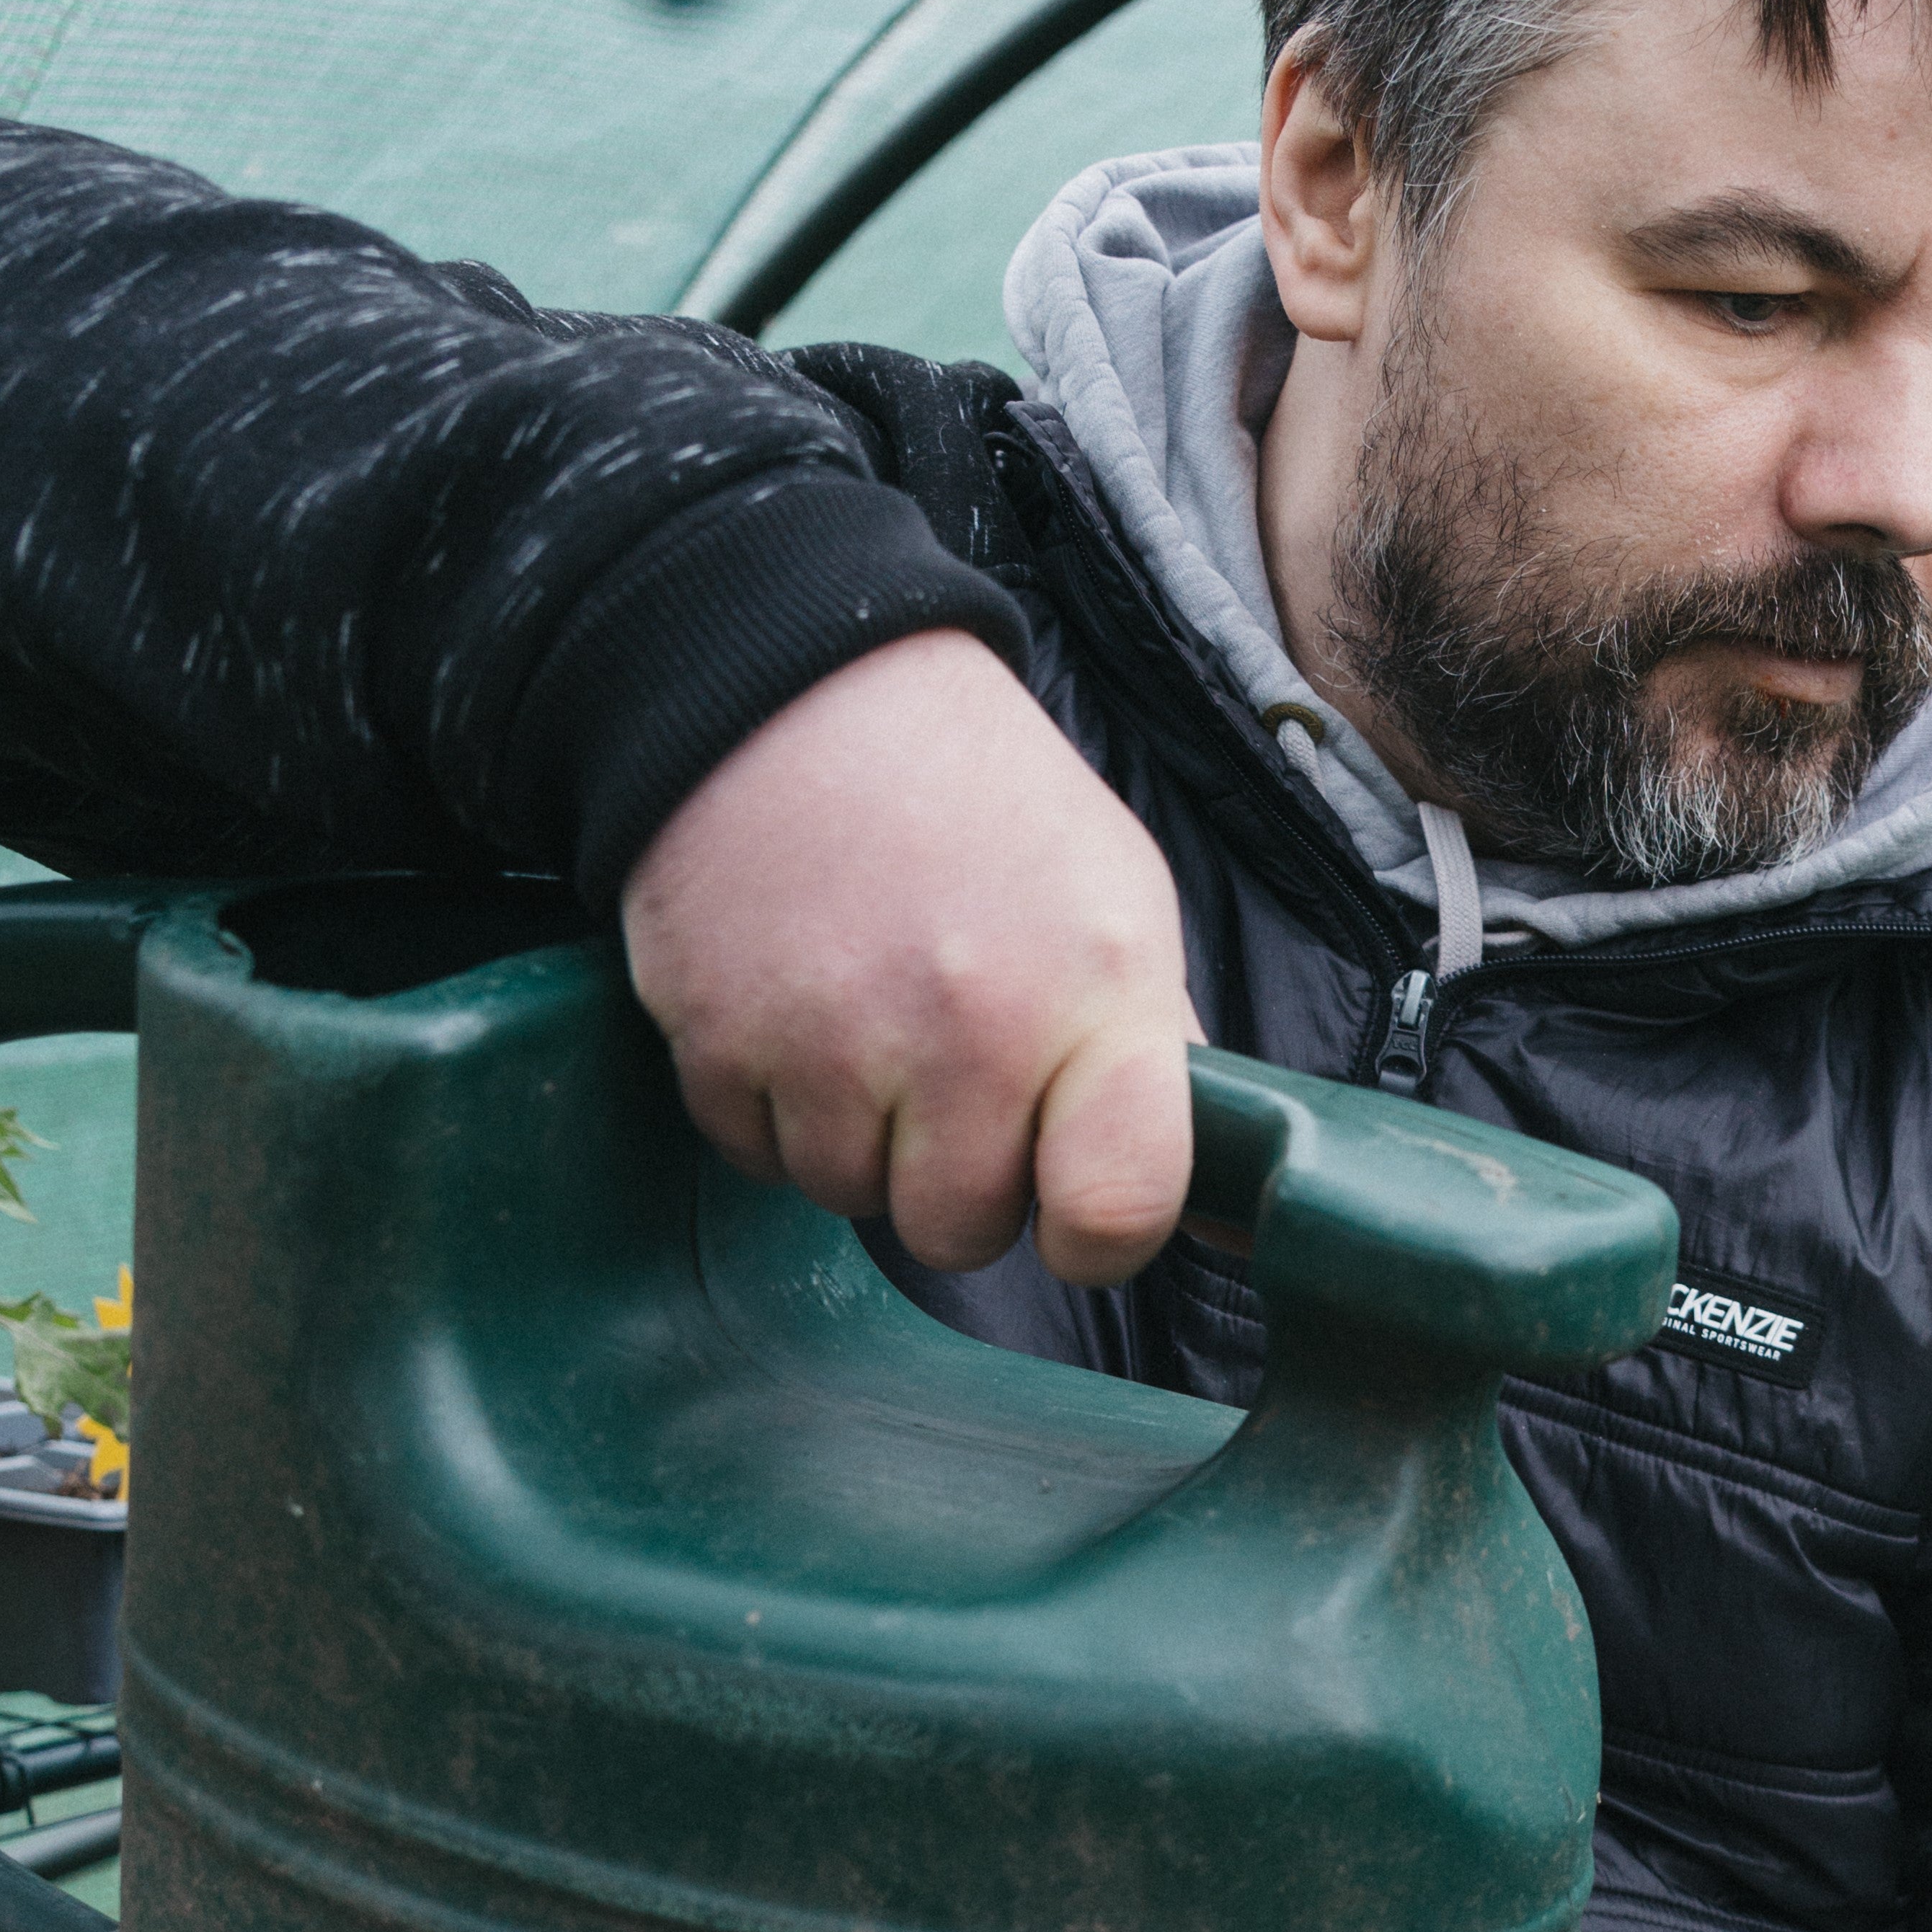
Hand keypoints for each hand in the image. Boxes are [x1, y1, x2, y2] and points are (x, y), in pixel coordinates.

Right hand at [621, 629, 1199, 1285]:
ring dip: (862, 1143)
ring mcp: (832, 1039)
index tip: (1081, 1212)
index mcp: (1095, 991)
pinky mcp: (715, 1037)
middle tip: (957, 1083)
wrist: (800, 693)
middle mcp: (967, 1026)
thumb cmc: (984, 808)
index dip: (1101, 1237)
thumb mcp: (1118, 900)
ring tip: (874, 1021)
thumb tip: (1215, 1208)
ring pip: (847, 1199)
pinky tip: (801, 1012)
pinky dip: (774, 1109)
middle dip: (961, 1184)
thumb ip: (1154, 1051)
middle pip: (961, 1233)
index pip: (1119, 1203)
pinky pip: (753, 1154)